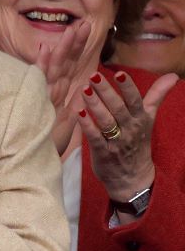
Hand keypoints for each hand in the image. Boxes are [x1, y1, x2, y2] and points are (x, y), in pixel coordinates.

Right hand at [33, 21, 91, 153]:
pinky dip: (42, 67)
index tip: (86, 32)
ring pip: (54, 70)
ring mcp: (42, 99)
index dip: (77, 50)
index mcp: (58, 98)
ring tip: (72, 30)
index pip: (70, 69)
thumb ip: (73, 108)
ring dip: (63, 49)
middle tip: (85, 24)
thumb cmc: (45, 149)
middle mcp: (49, 95)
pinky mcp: (35, 105)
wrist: (30, 165)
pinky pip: (40, 83)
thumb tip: (82, 91)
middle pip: (64, 65)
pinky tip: (45, 50)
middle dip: (73, 44)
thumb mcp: (65, 128)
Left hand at [79, 69, 177, 207]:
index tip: (119, 73)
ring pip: (106, 120)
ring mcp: (117, 141)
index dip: (128, 87)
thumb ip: (156, 96)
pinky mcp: (103, 153)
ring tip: (84, 90)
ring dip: (95, 105)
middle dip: (106, 91)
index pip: (135, 99)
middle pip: (118, 107)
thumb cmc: (138, 144)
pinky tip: (78, 113)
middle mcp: (130, 129)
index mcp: (141, 119)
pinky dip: (87, 125)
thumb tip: (172, 76)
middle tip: (93, 76)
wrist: (133, 177)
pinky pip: (95, 137)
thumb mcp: (149, 119)